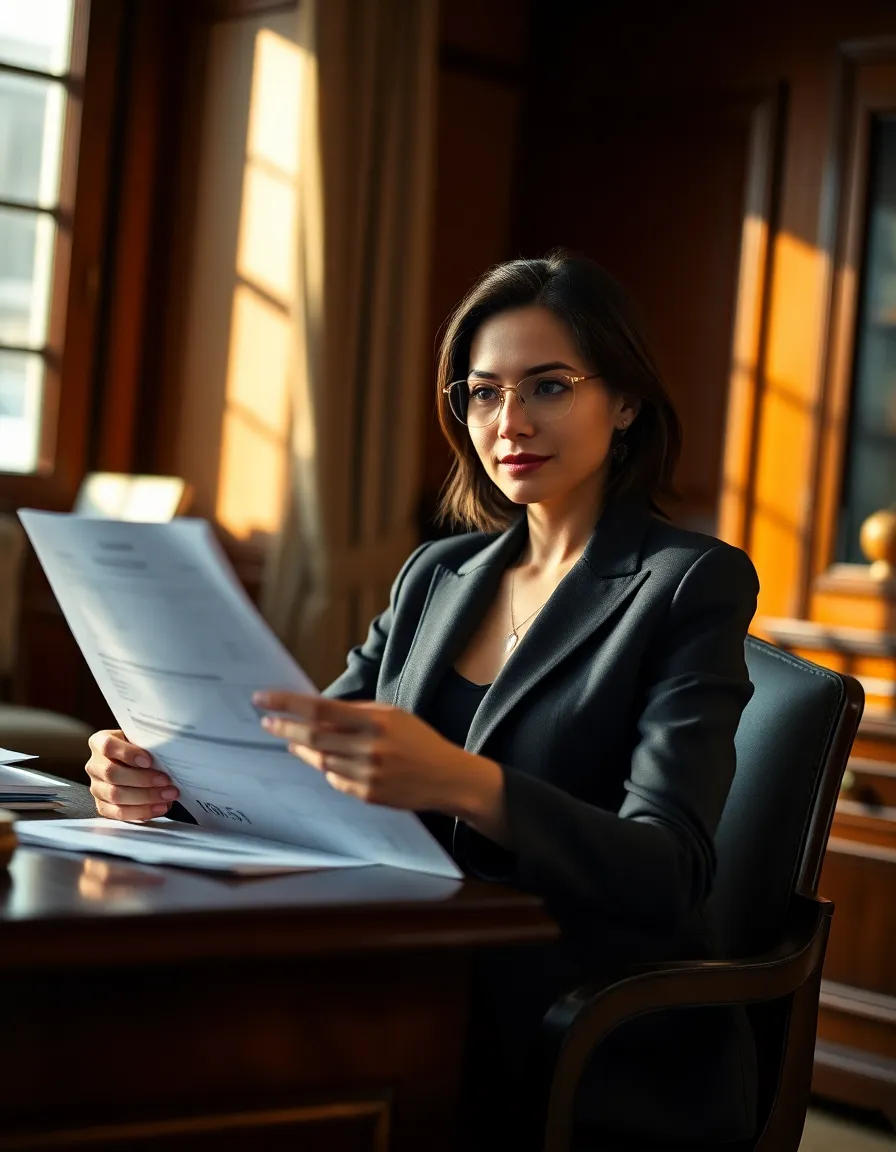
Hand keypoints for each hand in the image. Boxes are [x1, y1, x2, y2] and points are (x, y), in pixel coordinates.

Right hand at [86, 730, 179, 821]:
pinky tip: (160, 807)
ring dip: (146, 796)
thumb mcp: (143, 741)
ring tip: (168, 795)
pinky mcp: (102, 806)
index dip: (128, 754)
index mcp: (99, 742)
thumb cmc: (142, 750)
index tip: (149, 760)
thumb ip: (149, 744)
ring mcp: (96, 787)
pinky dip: (142, 811)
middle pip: (111, 773)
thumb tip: (169, 755)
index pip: (107, 746)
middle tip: (166, 780)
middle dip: (142, 779)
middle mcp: (94, 765)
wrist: (136, 765)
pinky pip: (119, 813)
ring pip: (115, 795)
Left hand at [252, 691, 495, 815]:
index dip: (287, 704)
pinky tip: (331, 761)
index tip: (262, 700)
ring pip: (321, 761)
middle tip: (267, 723)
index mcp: (375, 721)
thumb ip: (354, 712)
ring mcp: (368, 774)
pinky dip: (328, 769)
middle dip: (284, 729)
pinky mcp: (368, 795)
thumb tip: (313, 711)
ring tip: (293, 742)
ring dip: (303, 750)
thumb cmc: (417, 740)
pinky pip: (335, 780)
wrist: (447, 777)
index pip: (320, 709)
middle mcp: (370, 748)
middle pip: (313, 738)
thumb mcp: (391, 715)